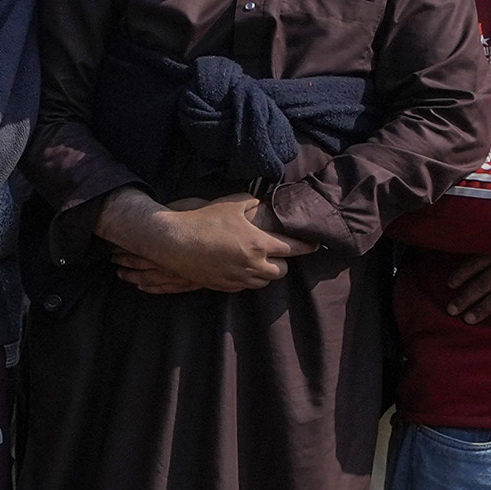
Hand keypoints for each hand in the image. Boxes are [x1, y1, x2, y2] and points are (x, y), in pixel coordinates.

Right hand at [99, 191, 290, 296]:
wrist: (175, 242)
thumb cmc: (203, 220)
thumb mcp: (230, 204)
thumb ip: (251, 203)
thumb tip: (260, 203)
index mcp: (259, 243)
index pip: (293, 248)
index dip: (307, 246)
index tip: (316, 245)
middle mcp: (253, 264)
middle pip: (282, 271)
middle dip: (282, 262)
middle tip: (277, 252)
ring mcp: (238, 278)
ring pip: (264, 281)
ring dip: (266, 272)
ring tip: (259, 261)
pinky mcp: (224, 286)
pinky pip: (245, 286)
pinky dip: (248, 278)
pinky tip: (240, 268)